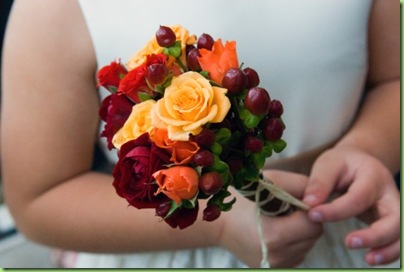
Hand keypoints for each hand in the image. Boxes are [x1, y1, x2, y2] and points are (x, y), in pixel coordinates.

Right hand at [218, 170, 322, 267]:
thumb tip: (323, 196)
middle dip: (306, 220)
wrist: (217, 225)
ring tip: (280, 219)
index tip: (297, 200)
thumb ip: (301, 186)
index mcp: (275, 235)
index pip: (314, 223)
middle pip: (313, 236)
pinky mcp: (275, 269)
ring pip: (307, 245)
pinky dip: (293, 241)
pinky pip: (297, 253)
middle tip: (288, 208)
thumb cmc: (242, 200)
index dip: (309, 209)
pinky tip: (277, 231)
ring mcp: (276, 266)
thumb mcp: (270, 183)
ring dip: (300, 231)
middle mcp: (278, 256)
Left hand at [303, 147, 399, 265]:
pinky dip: (388, 251)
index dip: (336, 210)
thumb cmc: (341, 163)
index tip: (313, 215)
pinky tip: (370, 258)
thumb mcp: (328, 164)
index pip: (358, 197)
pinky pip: (395, 239)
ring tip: (368, 259)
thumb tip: (309, 204)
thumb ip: (319, 183)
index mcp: (372, 175)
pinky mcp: (390, 220)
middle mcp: (389, 193)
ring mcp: (393, 208)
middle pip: (394, 218)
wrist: (358, 162)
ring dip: (387, 248)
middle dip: (375, 234)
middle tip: (349, 242)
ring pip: (399, 232)